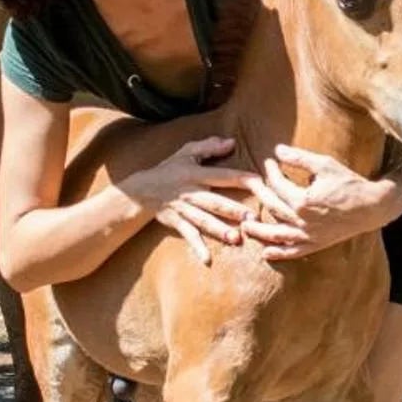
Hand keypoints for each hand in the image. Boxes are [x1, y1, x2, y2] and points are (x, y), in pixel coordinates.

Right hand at [121, 136, 255, 264]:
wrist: (141, 190)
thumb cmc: (170, 169)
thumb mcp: (186, 152)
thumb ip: (209, 146)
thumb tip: (232, 142)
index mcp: (197, 174)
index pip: (223, 176)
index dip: (241, 179)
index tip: (259, 183)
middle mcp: (191, 193)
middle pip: (215, 202)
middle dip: (233, 210)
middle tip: (252, 218)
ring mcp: (183, 210)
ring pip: (204, 220)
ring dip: (219, 230)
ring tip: (236, 239)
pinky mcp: (176, 222)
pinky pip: (188, 236)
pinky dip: (197, 247)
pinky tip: (207, 259)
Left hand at [241, 144, 399, 260]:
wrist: (372, 207)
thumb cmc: (349, 183)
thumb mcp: (325, 165)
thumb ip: (299, 158)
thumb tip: (277, 150)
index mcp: (303, 200)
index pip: (278, 185)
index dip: (271, 172)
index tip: (268, 163)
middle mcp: (303, 220)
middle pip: (273, 207)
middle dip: (261, 194)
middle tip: (252, 183)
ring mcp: (309, 235)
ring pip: (277, 235)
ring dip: (258, 232)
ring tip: (244, 226)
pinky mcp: (316, 244)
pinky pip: (294, 252)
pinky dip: (279, 253)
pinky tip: (265, 254)